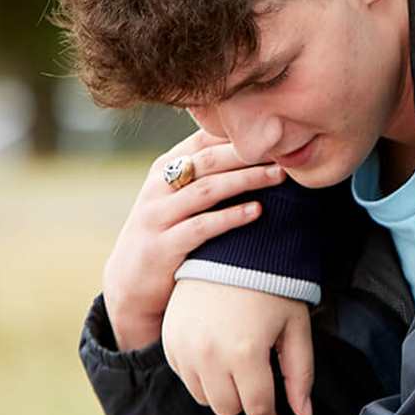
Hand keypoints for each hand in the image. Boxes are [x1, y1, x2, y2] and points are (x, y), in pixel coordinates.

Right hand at [102, 131, 284, 349]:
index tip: (275, 128)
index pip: (202, 138)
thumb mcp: (176, 197)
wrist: (129, 286)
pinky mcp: (162, 246)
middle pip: (208, 160)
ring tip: (279, 176)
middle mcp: (158, 187)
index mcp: (164, 169)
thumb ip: (203, 174)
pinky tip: (257, 211)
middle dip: (248, 153)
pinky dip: (231, 217)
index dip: (238, 132)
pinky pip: (201, 226)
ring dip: (247, 180)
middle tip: (285, 149)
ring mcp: (157, 216)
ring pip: (207, 189)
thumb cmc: (166, 233)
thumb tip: (251, 148)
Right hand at [162, 279, 314, 414]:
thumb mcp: (295, 328)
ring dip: (222, 390)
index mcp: (246, 352)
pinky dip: (200, 374)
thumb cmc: (272, 289)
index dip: (269, 414)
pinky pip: (184, 377)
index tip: (273, 409)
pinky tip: (217, 351)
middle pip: (227, 409)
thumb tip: (304, 414)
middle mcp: (210, 354)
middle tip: (257, 380)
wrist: (234, 252)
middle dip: (246, 401)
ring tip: (237, 363)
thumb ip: (300, 375)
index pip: (258, 409)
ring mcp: (185, 348)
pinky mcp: (170, 340)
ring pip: (203, 397)